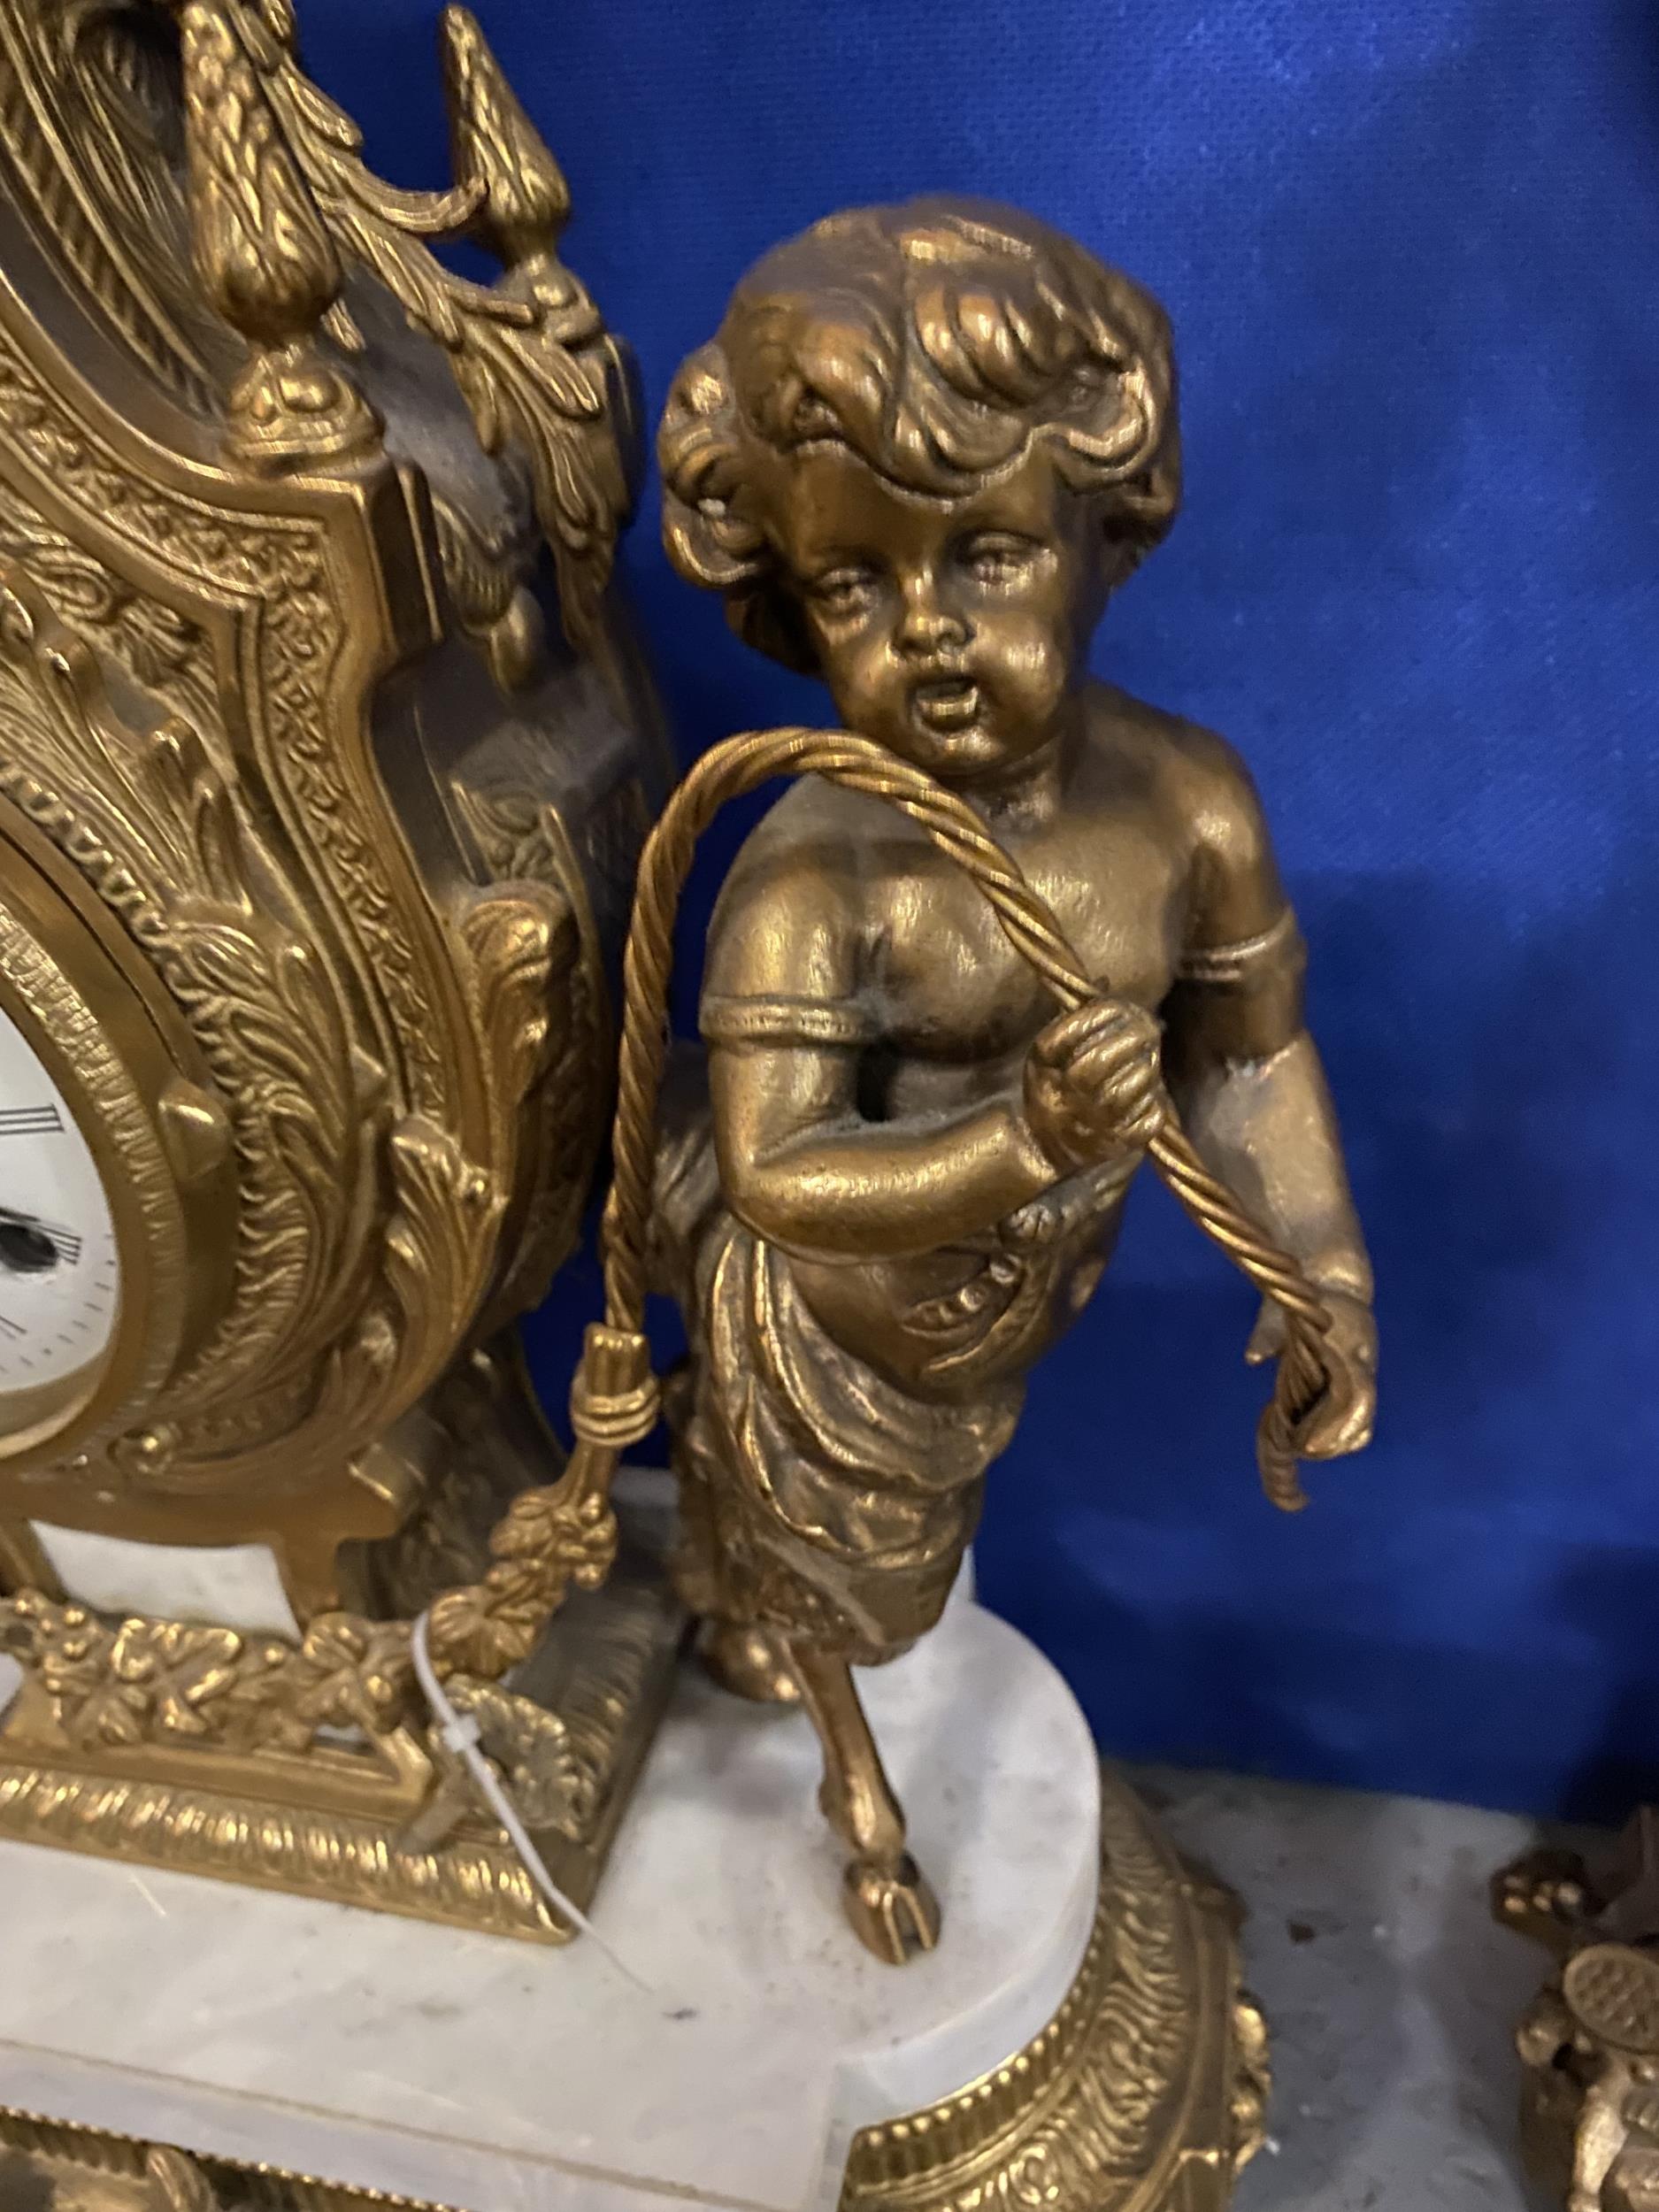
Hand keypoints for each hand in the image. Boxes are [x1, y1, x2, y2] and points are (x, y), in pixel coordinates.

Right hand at [1022, 997, 1165, 1173]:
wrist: (1046, 1147)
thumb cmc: (1053, 1088)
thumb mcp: (1048, 1053)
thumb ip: (1074, 1021)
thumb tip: (1106, 983)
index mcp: (1042, 1071)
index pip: (1066, 1039)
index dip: (1096, 1017)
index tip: (1119, 1005)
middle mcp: (1062, 1100)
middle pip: (1095, 1068)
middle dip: (1127, 1041)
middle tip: (1146, 1026)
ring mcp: (1090, 1127)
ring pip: (1123, 1094)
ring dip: (1144, 1069)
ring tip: (1148, 1057)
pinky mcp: (1116, 1146)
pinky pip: (1144, 1121)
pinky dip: (1153, 1103)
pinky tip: (1150, 1091)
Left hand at [1246, 1285, 1376, 1458]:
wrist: (1337, 1283)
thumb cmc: (1305, 1299)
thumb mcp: (1283, 1308)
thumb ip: (1269, 1333)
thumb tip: (1252, 1358)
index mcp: (1349, 1344)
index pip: (1354, 1394)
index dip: (1334, 1424)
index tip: (1305, 1445)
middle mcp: (1363, 1364)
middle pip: (1360, 1414)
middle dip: (1332, 1441)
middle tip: (1299, 1450)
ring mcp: (1365, 1376)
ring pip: (1362, 1423)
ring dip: (1335, 1444)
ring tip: (1301, 1449)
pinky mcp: (1361, 1386)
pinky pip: (1359, 1423)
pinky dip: (1338, 1440)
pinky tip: (1312, 1445)